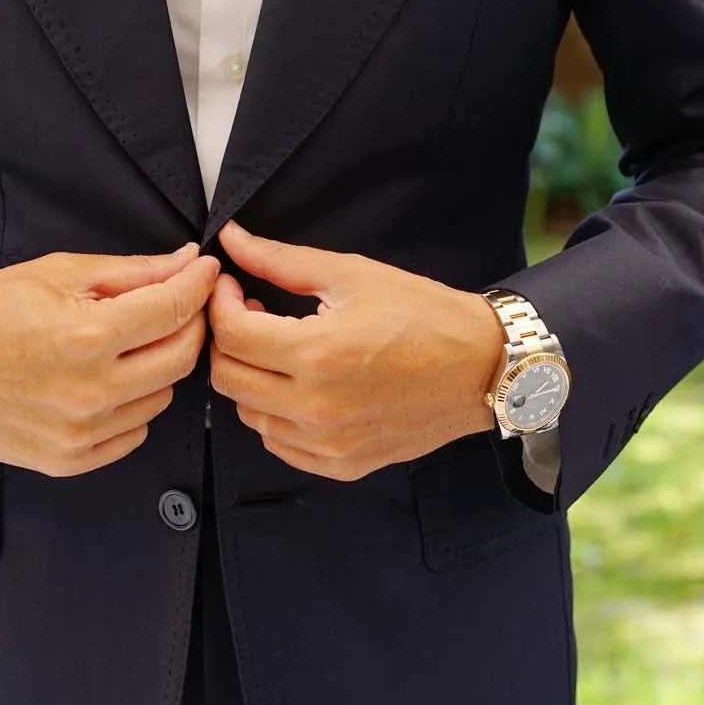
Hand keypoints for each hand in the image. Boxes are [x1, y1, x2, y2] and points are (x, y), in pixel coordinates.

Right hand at [0, 243, 219, 475]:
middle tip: (177, 304)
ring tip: (125, 343)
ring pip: (162, 397)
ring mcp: (79, 434)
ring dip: (158, 367)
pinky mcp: (68, 461)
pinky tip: (104, 380)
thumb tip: (189, 260)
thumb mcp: (58, 274)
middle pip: (181, 358)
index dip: (199, 284)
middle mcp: (88, 393)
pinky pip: (134, 433)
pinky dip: (132, 405)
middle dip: (190, 324)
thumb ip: (132, 272)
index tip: (207, 271)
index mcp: (85, 337)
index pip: (175, 311)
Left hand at [207, 221, 502, 479]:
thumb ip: (281, 260)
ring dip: (249, 377)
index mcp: (320, 354)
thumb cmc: (424, 315)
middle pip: (227, 377)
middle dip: (226, 339)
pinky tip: (296, 385)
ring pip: (248, 413)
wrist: (483, 369)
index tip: (232, 286)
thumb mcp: (352, 276)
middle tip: (249, 314)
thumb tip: (232, 239)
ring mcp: (329, 443)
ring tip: (277, 348)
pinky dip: (274, 414)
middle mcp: (318, 407)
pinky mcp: (341, 465)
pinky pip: (278, 443)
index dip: (220, 303)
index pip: (231, 334)